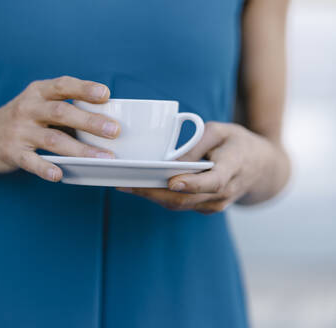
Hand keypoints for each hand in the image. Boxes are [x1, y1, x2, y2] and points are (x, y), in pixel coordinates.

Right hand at [0, 76, 119, 180]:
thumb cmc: (21, 120)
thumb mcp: (37, 105)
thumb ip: (63, 108)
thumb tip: (104, 118)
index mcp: (37, 92)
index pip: (63, 85)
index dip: (84, 88)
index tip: (106, 94)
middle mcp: (28, 108)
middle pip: (62, 112)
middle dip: (90, 121)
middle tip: (114, 131)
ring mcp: (19, 130)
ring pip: (53, 139)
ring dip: (80, 149)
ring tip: (102, 158)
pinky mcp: (11, 152)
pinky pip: (31, 161)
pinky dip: (45, 168)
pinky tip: (60, 175)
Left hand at [118, 122, 282, 213]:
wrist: (262, 168)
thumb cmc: (237, 143)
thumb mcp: (221, 131)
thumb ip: (197, 144)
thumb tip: (170, 160)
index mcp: (233, 168)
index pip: (213, 181)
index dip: (193, 184)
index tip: (172, 182)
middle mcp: (224, 192)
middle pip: (187, 198)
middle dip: (154, 192)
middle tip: (127, 183)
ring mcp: (215, 205)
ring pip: (179, 205)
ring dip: (151, 196)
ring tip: (125, 184)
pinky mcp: (205, 208)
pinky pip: (179, 205)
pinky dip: (159, 197)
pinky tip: (140, 187)